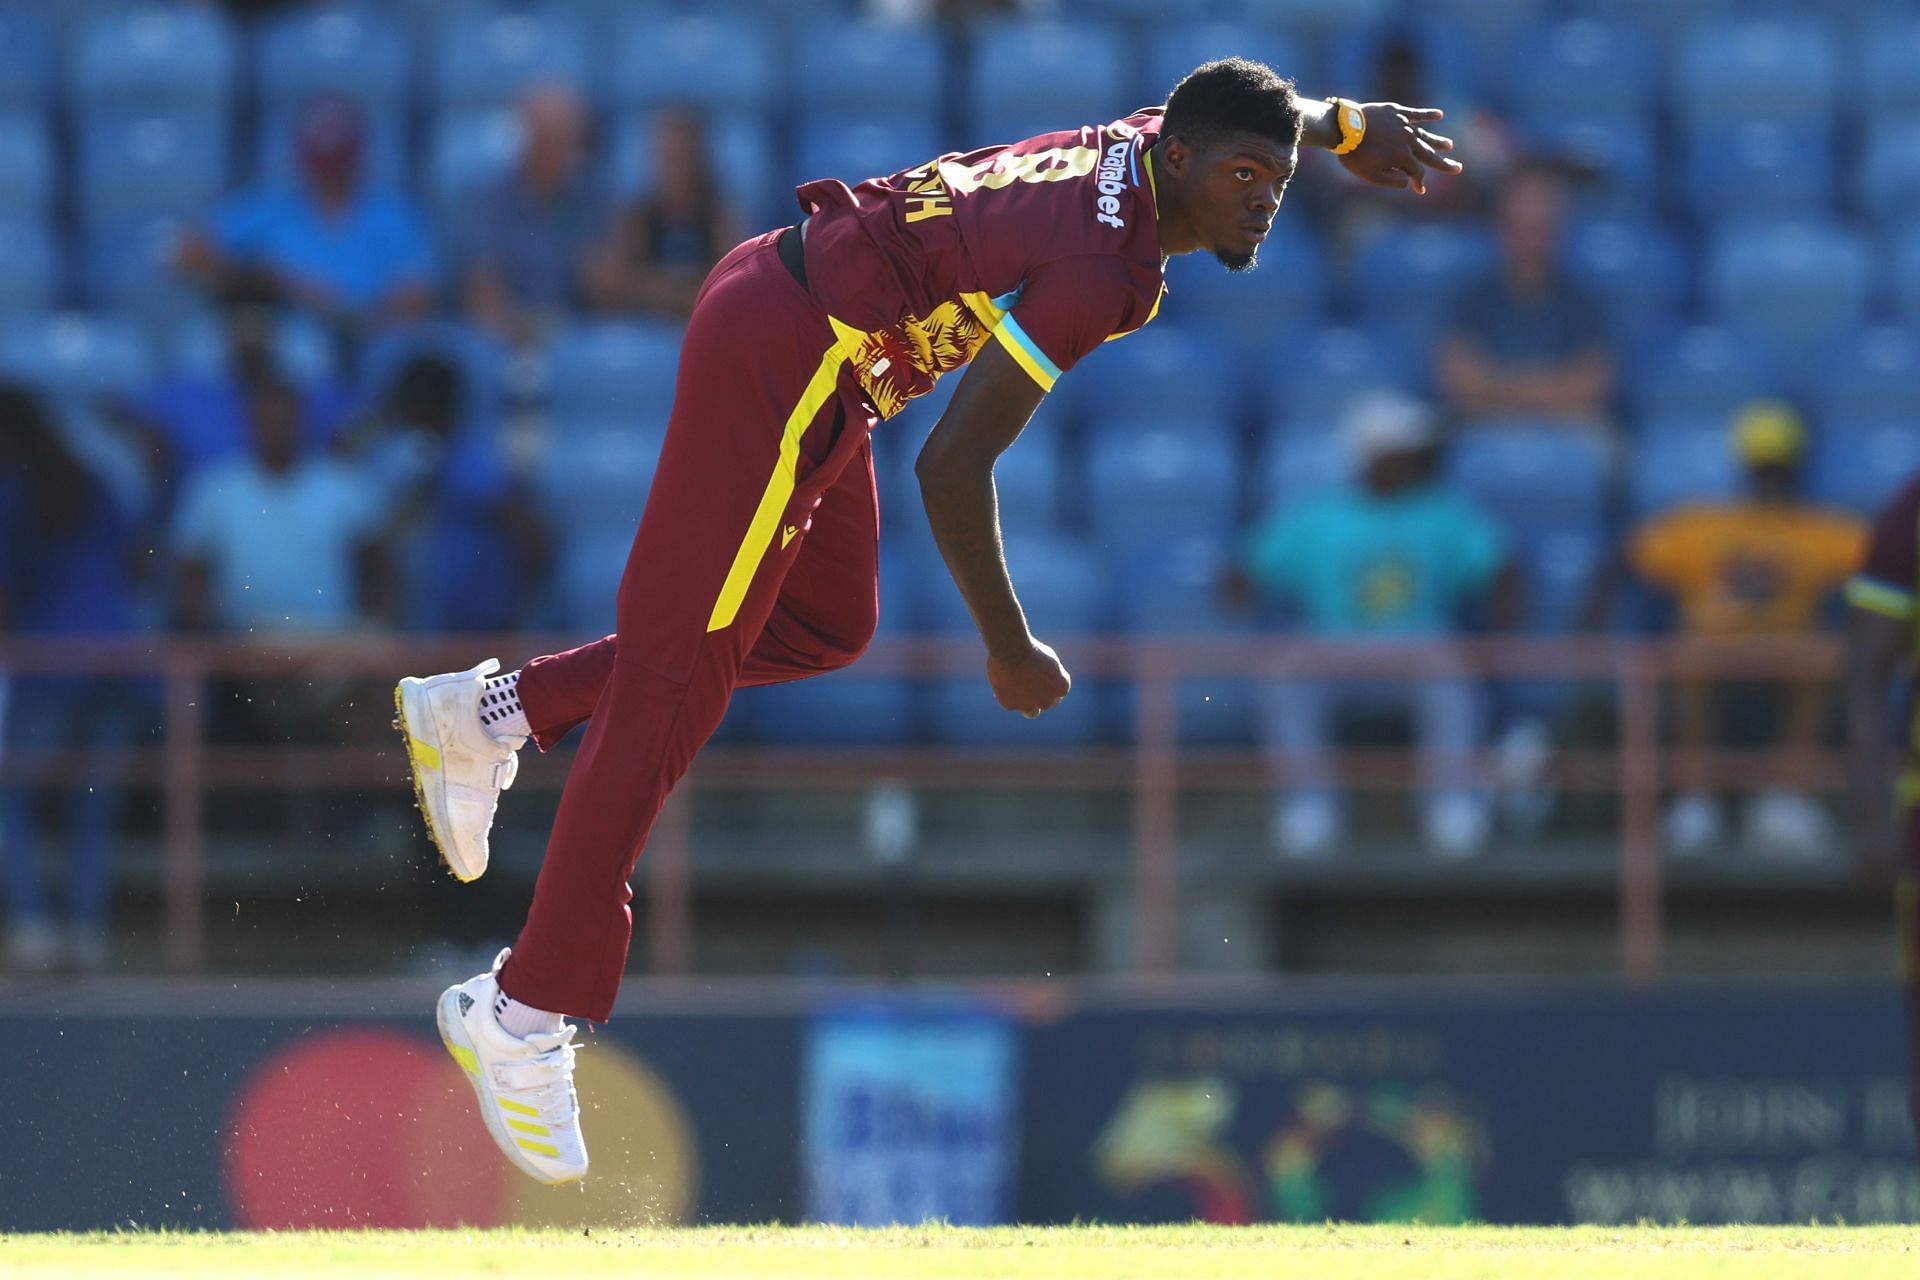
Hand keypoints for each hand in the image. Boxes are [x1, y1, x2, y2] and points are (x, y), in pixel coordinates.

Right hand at [987, 638, 1070, 718]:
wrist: (1012, 650)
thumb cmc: (1031, 649)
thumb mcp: (1047, 657)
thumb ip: (1048, 674)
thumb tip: (1041, 681)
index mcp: (1062, 687)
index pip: (1059, 691)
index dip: (1050, 683)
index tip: (1042, 674)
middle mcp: (1048, 701)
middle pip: (1047, 702)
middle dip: (1040, 694)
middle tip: (1030, 682)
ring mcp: (1029, 705)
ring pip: (1031, 713)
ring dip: (1028, 705)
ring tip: (1020, 695)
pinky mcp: (1010, 705)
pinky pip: (1010, 703)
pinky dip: (1008, 695)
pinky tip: (1003, 683)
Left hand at [1340, 103, 1462, 194]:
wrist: (1343, 128)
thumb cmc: (1355, 155)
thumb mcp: (1371, 176)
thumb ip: (1392, 181)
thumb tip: (1408, 180)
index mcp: (1403, 158)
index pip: (1417, 172)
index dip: (1419, 182)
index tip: (1420, 191)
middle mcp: (1408, 141)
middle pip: (1429, 155)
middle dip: (1443, 164)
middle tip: (1458, 168)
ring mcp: (1404, 125)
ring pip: (1425, 134)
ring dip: (1438, 141)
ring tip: (1449, 146)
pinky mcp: (1397, 112)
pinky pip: (1416, 113)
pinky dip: (1428, 114)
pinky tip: (1439, 115)